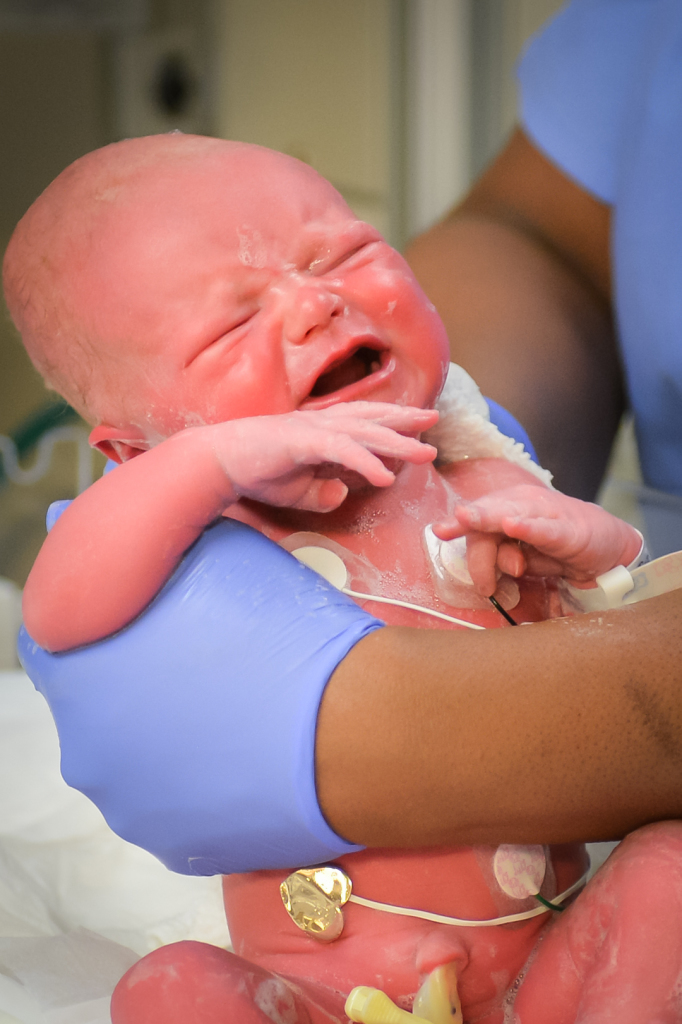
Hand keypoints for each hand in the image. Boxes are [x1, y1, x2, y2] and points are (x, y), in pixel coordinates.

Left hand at [19, 519, 380, 873]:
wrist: (351, 722)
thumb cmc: (280, 631)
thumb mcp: (206, 555)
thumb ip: (139, 551)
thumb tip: (74, 521)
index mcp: (79, 676)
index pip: (54, 648)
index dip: (100, 630)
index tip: (138, 628)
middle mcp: (87, 751)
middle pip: (98, 710)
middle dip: (138, 687)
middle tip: (201, 668)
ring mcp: (131, 807)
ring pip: (138, 762)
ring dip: (169, 740)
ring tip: (230, 715)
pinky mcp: (176, 848)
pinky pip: (176, 804)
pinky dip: (200, 783)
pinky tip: (241, 757)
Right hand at [205, 402, 437, 511]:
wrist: (216, 462)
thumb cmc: (254, 471)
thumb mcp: (296, 490)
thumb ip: (321, 492)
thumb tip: (342, 493)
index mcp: (321, 430)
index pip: (365, 421)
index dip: (394, 420)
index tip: (421, 423)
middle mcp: (321, 424)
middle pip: (372, 419)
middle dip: (405, 420)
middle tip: (435, 419)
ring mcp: (312, 430)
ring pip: (365, 433)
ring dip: (397, 443)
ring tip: (425, 453)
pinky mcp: (302, 442)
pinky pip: (341, 451)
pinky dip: (366, 462)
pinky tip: (385, 476)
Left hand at [433, 484, 641, 596]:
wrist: (608, 546)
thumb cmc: (558, 548)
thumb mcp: (525, 558)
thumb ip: (502, 561)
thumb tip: (489, 577)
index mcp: (509, 510)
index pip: (479, 518)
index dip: (459, 525)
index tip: (439, 531)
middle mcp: (524, 506)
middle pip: (489, 515)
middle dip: (469, 521)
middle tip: (446, 529)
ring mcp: (547, 514)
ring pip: (511, 513)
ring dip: (487, 516)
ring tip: (466, 517)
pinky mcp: (569, 530)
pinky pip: (545, 529)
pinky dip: (528, 527)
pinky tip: (513, 525)